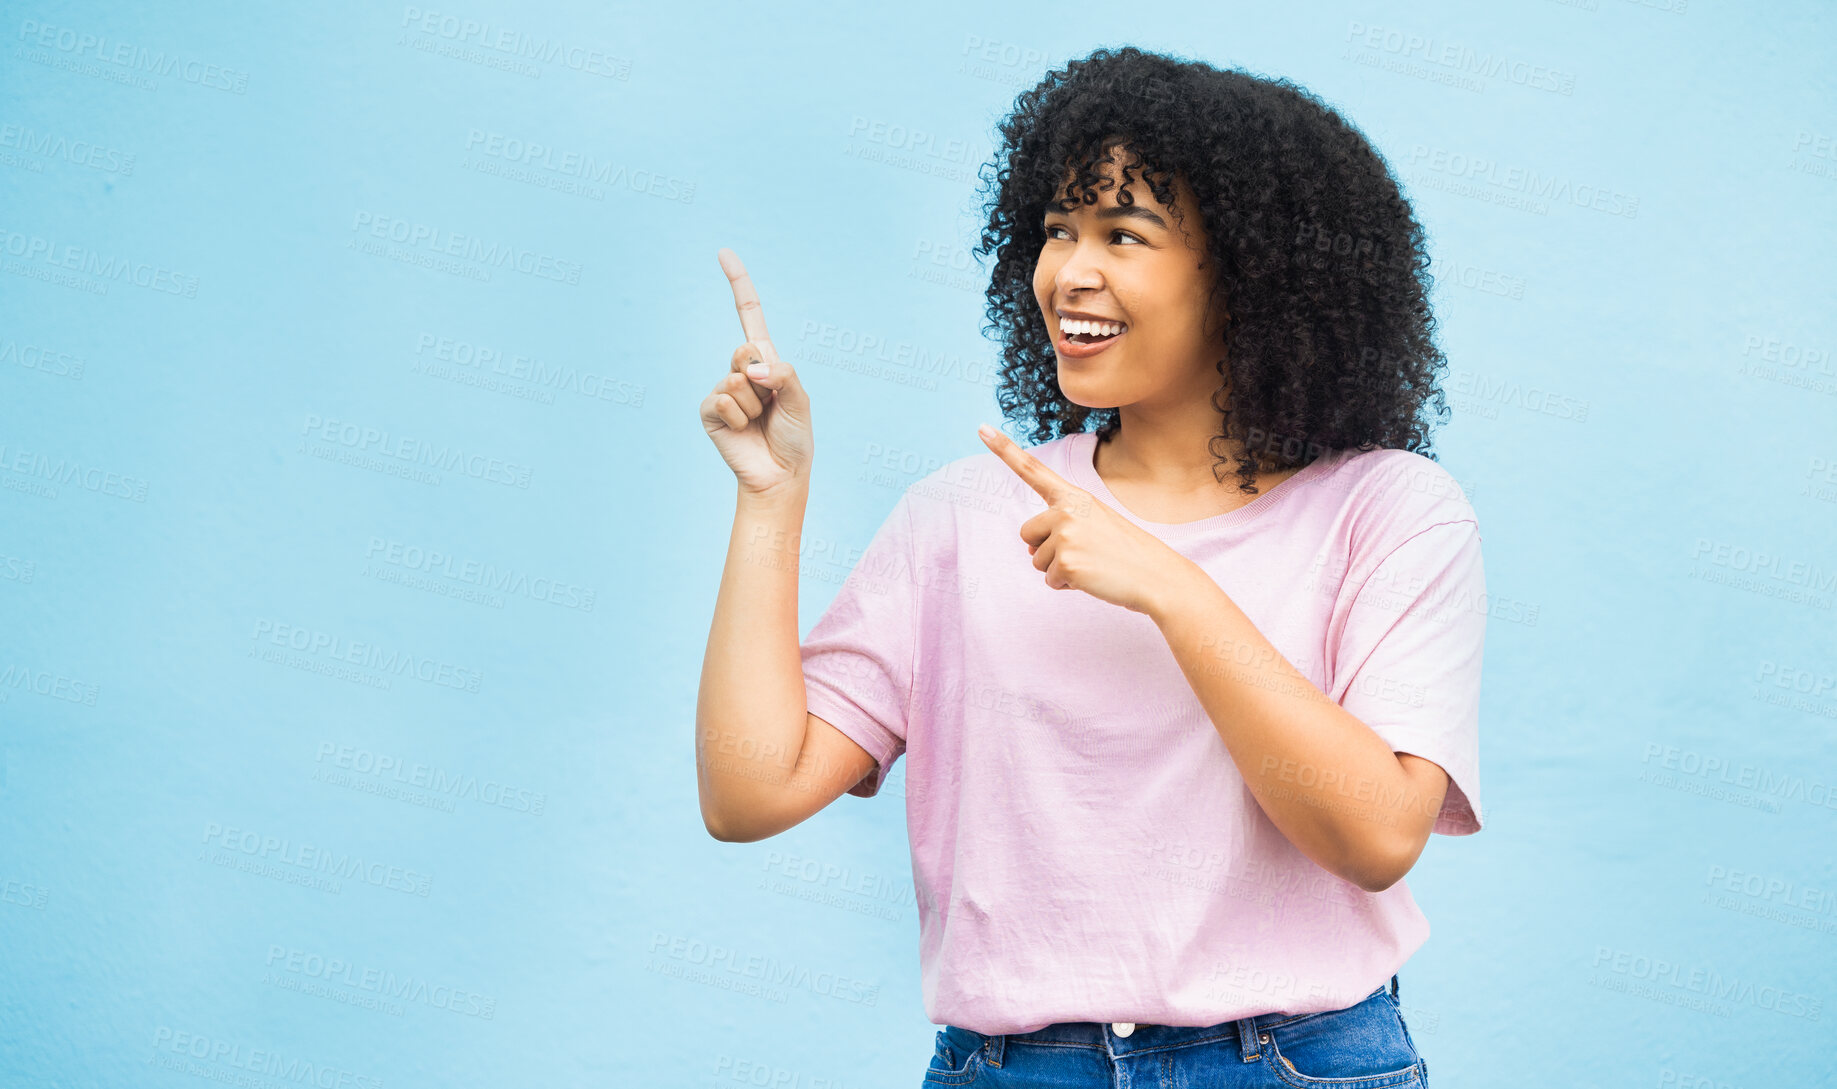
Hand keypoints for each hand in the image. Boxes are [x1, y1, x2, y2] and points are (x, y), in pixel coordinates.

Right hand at [701, 249, 813, 496]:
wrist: (780, 475)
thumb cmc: (794, 437)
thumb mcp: (799, 399)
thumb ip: (782, 375)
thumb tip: (750, 368)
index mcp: (766, 361)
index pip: (749, 315)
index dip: (738, 284)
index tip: (723, 252)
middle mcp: (742, 371)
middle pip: (744, 350)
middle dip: (763, 377)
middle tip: (770, 404)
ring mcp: (723, 390)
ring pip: (736, 379)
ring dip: (754, 405)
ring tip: (760, 422)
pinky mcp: (709, 411)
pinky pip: (722, 399)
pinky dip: (738, 416)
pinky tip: (743, 431)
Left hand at [977, 424, 1197, 615]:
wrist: (1158, 576)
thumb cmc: (1126, 552)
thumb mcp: (1094, 526)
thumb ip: (1059, 529)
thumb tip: (1030, 552)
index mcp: (1075, 496)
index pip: (1033, 469)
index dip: (1004, 449)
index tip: (981, 428)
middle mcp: (1067, 510)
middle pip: (1027, 534)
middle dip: (1047, 549)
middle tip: (1085, 552)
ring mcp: (1065, 535)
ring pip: (1037, 560)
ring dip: (1060, 569)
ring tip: (1093, 564)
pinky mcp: (1066, 562)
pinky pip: (1050, 580)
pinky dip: (1067, 585)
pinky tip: (1093, 578)